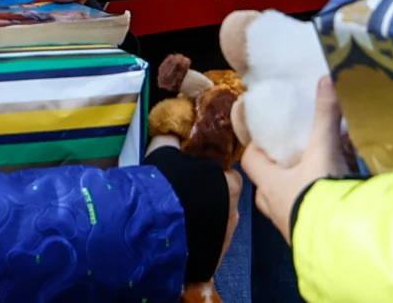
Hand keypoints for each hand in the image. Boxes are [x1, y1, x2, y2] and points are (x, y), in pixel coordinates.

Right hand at [145, 137, 243, 269]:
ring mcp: (226, 237)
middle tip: (186, 201)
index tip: (196, 179)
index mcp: (230, 183)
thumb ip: (172, 142)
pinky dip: (197, 244)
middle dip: (209, 202)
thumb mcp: (165, 152)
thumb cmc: (168, 185)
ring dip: (203, 224)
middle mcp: (234, 211)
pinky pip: (208, 248)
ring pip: (217, 227)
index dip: (211, 177)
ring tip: (180, 222)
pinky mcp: (214, 259)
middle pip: (224, 203)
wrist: (159, 228)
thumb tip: (171, 133)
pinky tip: (180, 241)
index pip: (228, 177)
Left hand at [244, 76, 348, 241]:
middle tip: (299, 150)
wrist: (337, 240)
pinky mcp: (305, 235)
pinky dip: (313, 202)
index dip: (257, 145)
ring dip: (297, 186)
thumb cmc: (319, 193)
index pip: (250, 159)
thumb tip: (325, 76)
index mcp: (268, 182)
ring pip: (285, 199)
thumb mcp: (323, 149)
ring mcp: (287, 223)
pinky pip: (303, 213)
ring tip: (318, 169)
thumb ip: (325, 114)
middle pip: (267, 180)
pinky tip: (331, 192)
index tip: (271, 132)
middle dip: (280, 166)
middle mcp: (272, 205)